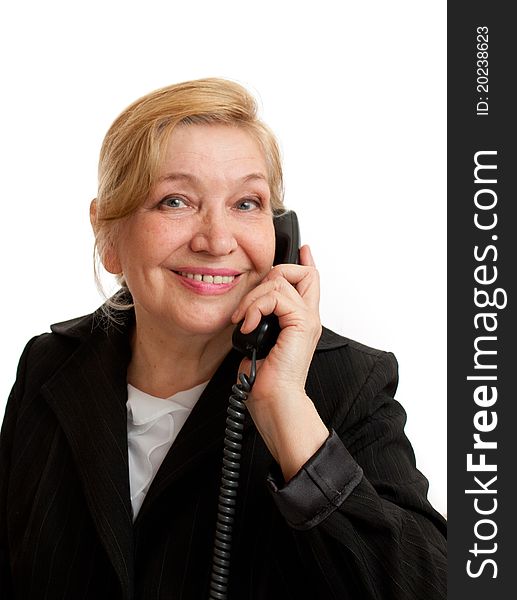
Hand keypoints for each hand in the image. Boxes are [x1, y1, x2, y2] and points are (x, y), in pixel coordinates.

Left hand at [231, 245, 328, 479]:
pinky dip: (255, 307)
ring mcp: (306, 320)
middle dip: (272, 275)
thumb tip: (248, 312)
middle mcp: (308, 317)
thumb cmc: (266, 381)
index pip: (310, 281)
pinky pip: (276, 296)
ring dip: (254, 297)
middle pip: (303, 272)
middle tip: (252, 303)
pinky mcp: (301, 324)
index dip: (305, 261)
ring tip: (244, 320)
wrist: (275, 401)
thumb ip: (260, 322)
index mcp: (300, 321)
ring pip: (282, 279)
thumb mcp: (259, 342)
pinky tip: (248, 325)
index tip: (303, 249)